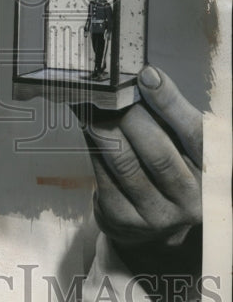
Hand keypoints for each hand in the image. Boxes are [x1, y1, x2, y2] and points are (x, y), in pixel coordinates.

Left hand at [77, 65, 201, 250]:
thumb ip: (169, 116)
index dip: (171, 104)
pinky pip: (104, 176)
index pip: (196, 137)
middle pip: (158, 154)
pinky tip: (87, 126)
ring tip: (93, 104)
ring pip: (126, 165)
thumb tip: (144, 76)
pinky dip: (94, 147)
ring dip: (105, 129)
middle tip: (110, 91)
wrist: (151, 225)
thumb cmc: (169, 170)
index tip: (147, 75)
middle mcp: (192, 201)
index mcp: (213, 175)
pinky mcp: (123, 220)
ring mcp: (157, 216)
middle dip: (131, 116)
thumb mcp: (180, 145)